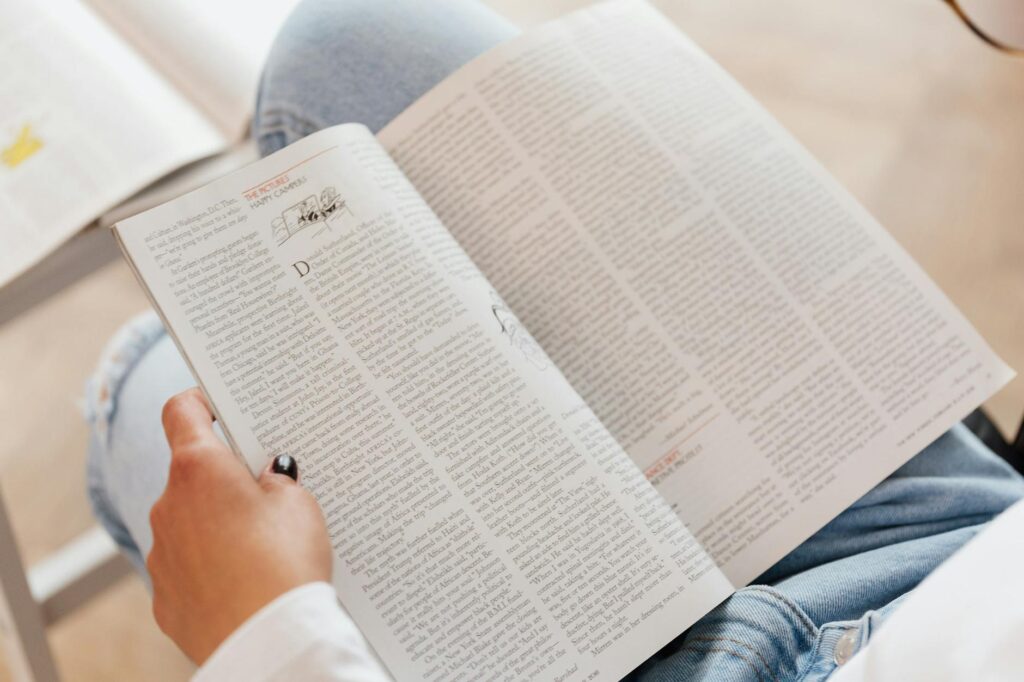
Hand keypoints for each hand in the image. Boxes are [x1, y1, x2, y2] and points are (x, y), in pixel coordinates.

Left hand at [148, 388, 331, 663]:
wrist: (267, 641)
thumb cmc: (284, 565)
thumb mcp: (300, 505)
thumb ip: (278, 481)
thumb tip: (268, 478)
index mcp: (198, 469)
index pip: (182, 412)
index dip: (200, 401)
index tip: (218, 406)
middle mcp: (168, 506)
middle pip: (192, 474)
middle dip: (226, 479)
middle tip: (269, 493)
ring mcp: (161, 553)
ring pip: (190, 523)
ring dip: (219, 525)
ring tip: (265, 547)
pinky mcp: (165, 597)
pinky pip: (189, 568)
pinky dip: (213, 568)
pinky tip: (247, 582)